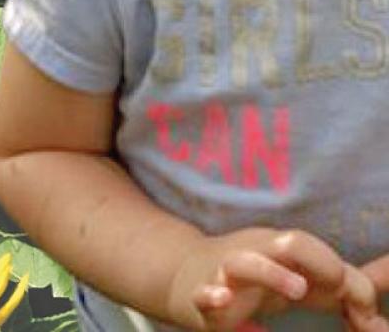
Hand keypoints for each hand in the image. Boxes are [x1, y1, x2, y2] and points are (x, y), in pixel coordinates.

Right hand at [165, 227, 379, 331]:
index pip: (312, 245)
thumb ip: (348, 289)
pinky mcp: (205, 301)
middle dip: (316, 260)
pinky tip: (224, 302)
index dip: (333, 267)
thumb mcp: (307, 279)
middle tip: (337, 284)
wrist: (190, 276)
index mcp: (283, 249)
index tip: (353, 300)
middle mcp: (258, 254)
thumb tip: (381, 319)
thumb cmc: (262, 279)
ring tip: (298, 290)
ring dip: (272, 275)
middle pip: (288, 242)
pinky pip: (203, 295)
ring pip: (243, 264)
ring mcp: (229, 276)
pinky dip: (212, 298)